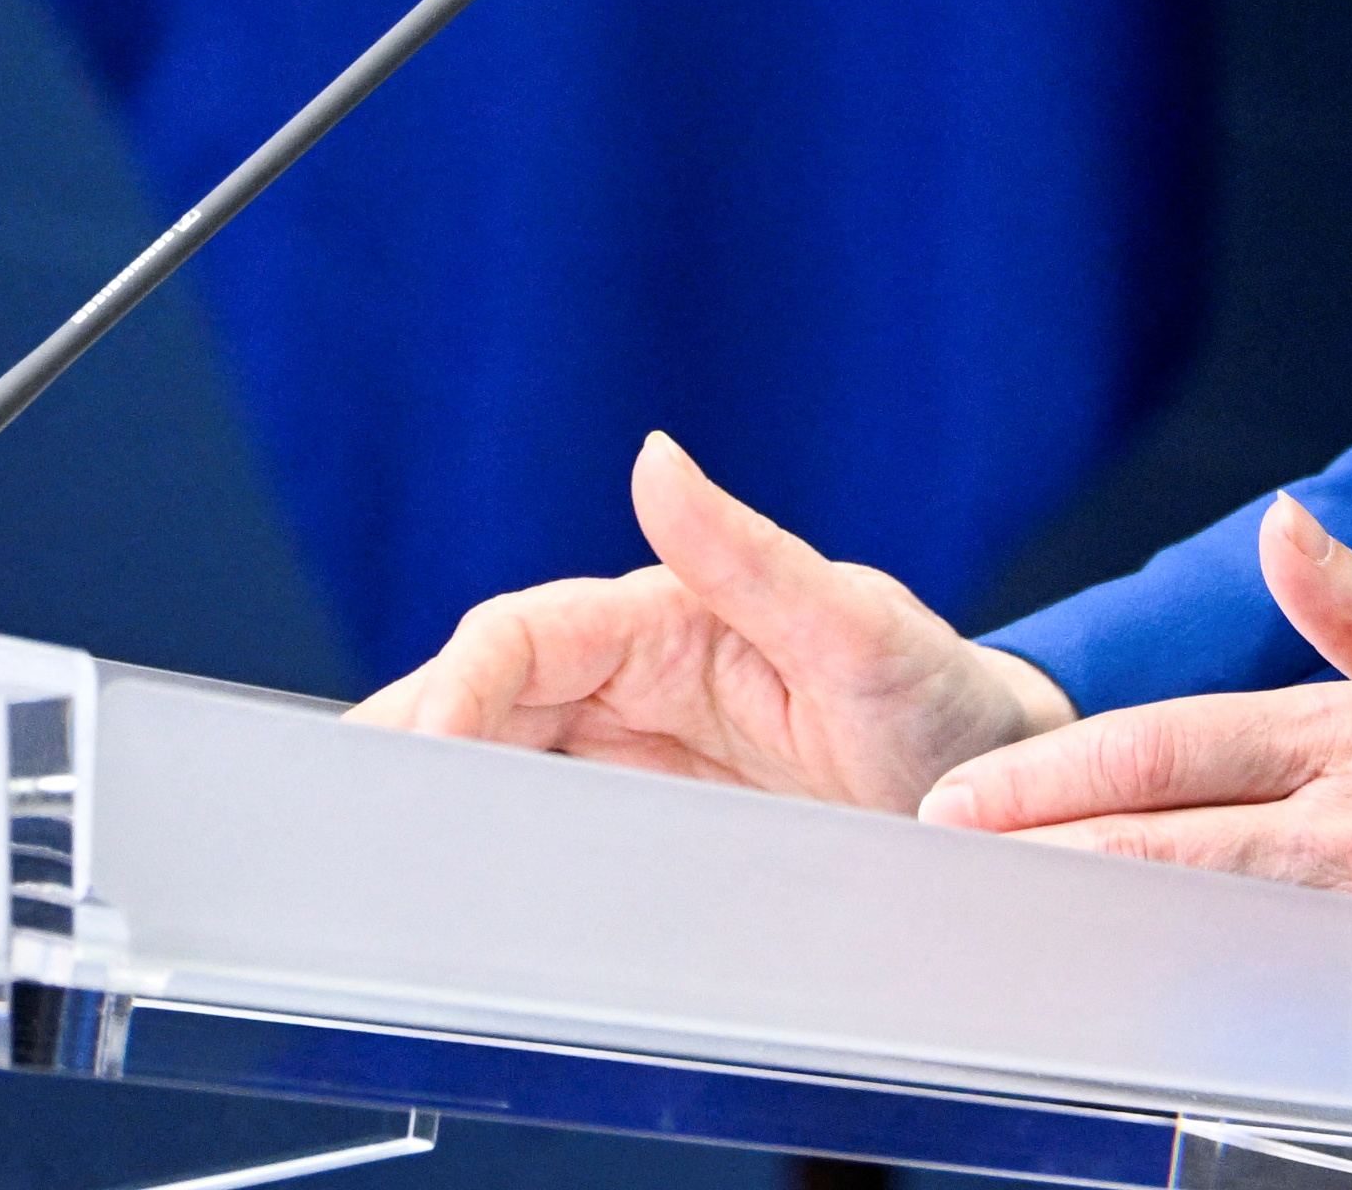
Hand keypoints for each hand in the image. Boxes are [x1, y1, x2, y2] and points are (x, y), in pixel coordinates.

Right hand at [350, 430, 1069, 812]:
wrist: (1003, 804)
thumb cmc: (947, 707)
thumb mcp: (862, 633)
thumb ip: (754, 554)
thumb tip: (655, 455)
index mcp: (665, 622)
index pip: (517, 639)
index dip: (453, 691)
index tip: (418, 757)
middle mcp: (636, 683)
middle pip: (484, 704)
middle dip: (411, 750)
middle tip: (349, 824)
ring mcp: (639, 757)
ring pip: (500, 768)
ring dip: (434, 802)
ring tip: (371, 863)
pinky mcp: (654, 827)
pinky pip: (550, 831)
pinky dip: (490, 853)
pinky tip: (454, 896)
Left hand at [918, 494, 1351, 962]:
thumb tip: (1288, 527)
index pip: (1169, 745)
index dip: (1056, 773)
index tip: (970, 795)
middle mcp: (1349, 822)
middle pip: (1159, 832)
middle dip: (1039, 845)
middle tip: (945, 855)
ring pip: (1198, 916)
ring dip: (1093, 917)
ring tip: (1002, 921)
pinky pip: (1272, 998)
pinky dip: (1193, 996)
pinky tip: (1128, 1002)